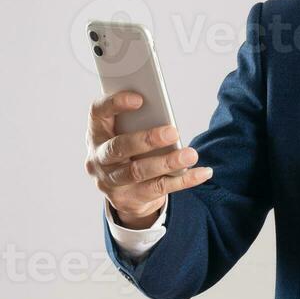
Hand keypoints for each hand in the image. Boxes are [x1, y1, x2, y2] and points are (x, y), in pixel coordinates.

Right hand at [85, 91, 210, 228]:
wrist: (124, 192)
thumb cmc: (131, 151)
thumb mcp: (127, 134)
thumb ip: (138, 122)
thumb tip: (165, 115)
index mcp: (96, 133)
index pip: (98, 113)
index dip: (115, 104)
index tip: (140, 98)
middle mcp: (98, 158)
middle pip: (119, 147)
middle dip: (147, 139)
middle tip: (173, 131)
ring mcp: (110, 182)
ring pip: (138, 172)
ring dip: (167, 162)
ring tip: (191, 154)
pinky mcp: (128, 199)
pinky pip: (159, 189)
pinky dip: (184, 180)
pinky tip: (202, 172)